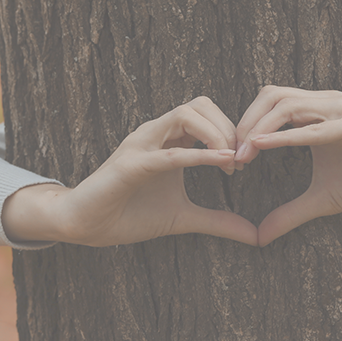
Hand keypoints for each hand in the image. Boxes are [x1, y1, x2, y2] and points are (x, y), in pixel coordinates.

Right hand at [2, 97, 258, 246]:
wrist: (86, 226)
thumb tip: (255, 236)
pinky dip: (199, 155)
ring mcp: (141, 145)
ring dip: (216, 134)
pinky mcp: (130, 164)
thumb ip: (217, 221)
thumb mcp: (183, 218)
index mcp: (166, 140)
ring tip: (232, 162)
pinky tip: (223, 164)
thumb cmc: (128, 215)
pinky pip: (170, 153)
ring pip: (185, 114)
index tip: (244, 163)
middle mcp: (154, 135)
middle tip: (243, 160)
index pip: (205, 113)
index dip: (231, 131)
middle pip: (200, 104)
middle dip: (229, 127)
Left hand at [235, 86, 341, 244]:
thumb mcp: (321, 200)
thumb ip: (289, 214)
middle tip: (228, 156)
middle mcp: (326, 104)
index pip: (267, 105)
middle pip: (271, 96)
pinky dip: (286, 136)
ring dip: (259, 128)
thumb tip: (258, 238)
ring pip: (288, 105)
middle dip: (244, 123)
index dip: (243, 126)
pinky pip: (316, 127)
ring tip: (241, 156)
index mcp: (315, 114)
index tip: (227, 158)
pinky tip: (263, 147)